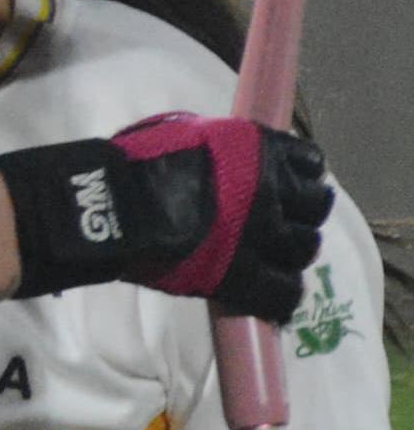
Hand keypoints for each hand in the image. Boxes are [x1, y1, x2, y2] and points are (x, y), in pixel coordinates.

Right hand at [0, 117, 328, 316]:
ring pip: (304, 250)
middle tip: (282, 226)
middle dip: (301, 217)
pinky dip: (281, 296)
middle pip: (316, 208)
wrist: (114, 206)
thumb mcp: (188, 133)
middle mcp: (272, 190)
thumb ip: (221, 148)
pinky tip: (271, 296)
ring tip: (273, 261)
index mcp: (259, 150)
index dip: (302, 178)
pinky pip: (284, 293)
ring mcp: (262, 235)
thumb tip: (227, 161)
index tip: (288, 187)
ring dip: (291, 255)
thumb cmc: (137, 163)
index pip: (311, 163)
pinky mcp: (245, 275)